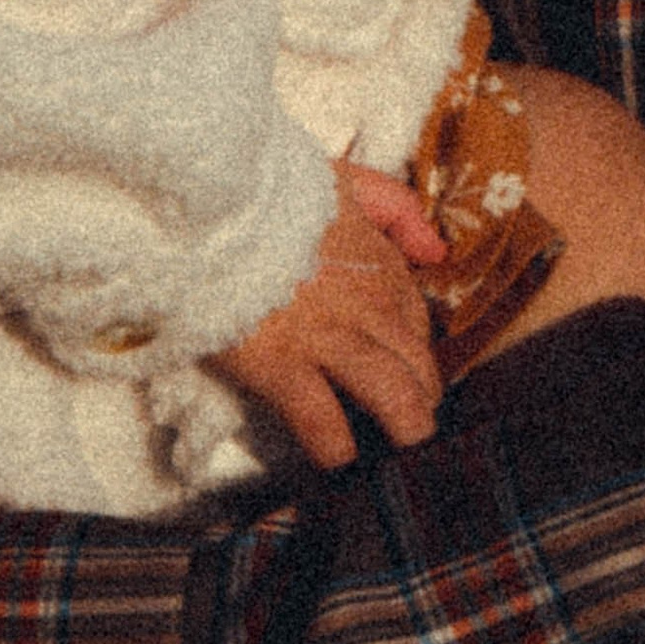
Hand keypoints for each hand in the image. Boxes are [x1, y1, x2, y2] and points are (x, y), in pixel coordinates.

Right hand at [205, 161, 445, 469]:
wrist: (208, 195)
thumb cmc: (269, 187)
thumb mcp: (346, 181)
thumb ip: (398, 209)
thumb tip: (436, 253)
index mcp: (381, 264)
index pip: (418, 325)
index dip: (414, 355)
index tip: (403, 374)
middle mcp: (367, 305)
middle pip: (416, 367)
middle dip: (422, 402)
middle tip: (411, 431)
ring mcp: (327, 336)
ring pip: (390, 394)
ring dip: (405, 431)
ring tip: (403, 461)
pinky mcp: (281, 362)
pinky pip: (322, 419)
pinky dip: (336, 448)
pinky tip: (341, 462)